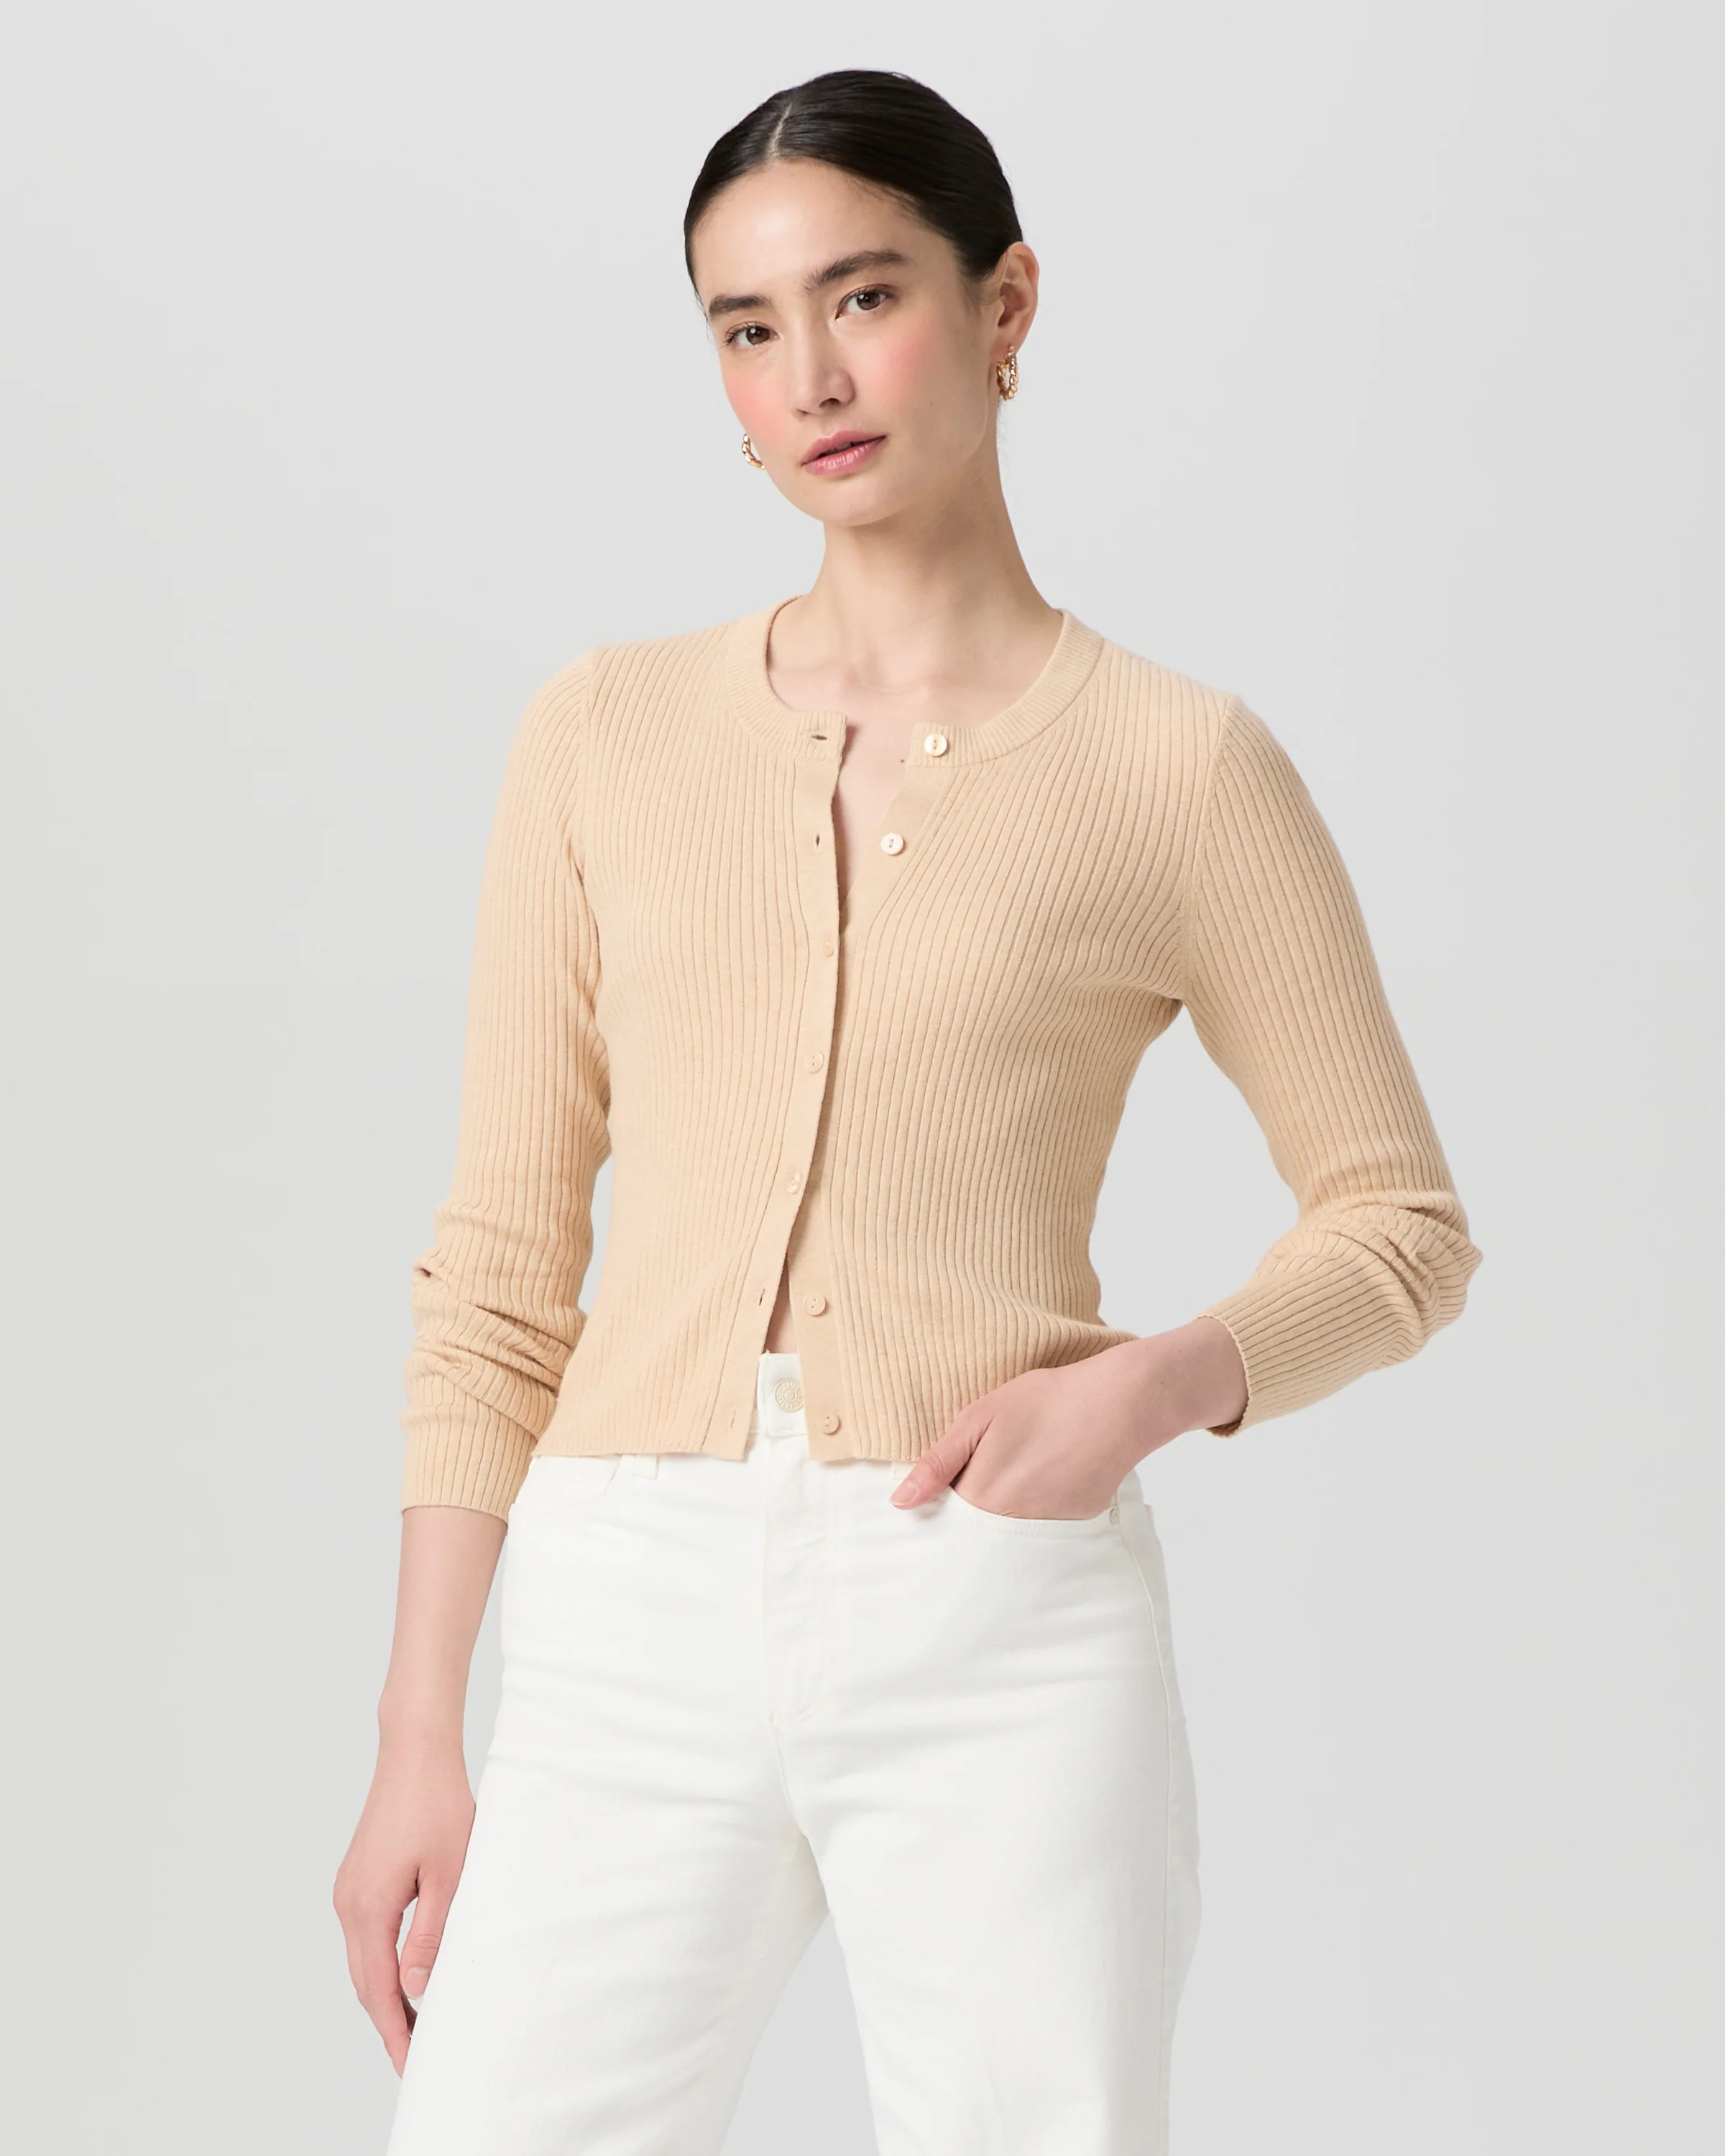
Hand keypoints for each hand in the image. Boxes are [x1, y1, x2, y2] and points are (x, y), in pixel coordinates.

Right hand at [333, 1734, 476, 2074]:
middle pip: (365, 1983)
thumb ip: (430, 1936)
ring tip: (418, 2024)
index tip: (414, 2065)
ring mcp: (347, 1891)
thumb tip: (416, 1992)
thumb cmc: (439, 1805)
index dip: (396, 2032)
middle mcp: (348, 1904)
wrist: (415, 1752)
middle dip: (389, 2023)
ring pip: (363, 1961)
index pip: (379, 1991)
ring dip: (386, 1994)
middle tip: (417, 2058)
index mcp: (368, 1908)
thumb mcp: (448, 1875)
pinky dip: (382, 1964)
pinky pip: (365, 1937)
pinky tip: (406, 1974)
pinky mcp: (356, 1879)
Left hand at [890, 1319, 1247, 1517]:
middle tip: (993, 1469)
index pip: (943, 1516)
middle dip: (971, 1510)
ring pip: (1006, 1533)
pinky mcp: (1074, 1529)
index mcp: (980, 1499)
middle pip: (974, 1532)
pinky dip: (1037, 1511)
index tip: (951, 1479)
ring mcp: (1045, 1532)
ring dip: (1004, 1511)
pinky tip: (1048, 1476)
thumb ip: (937, 1463)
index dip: (942, 1497)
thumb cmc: (1045, 1401)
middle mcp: (1009, 1528)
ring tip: (1022, 1469)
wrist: (1118, 1404)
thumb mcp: (979, 1418)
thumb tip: (900, 1502)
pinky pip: (1040, 1530)